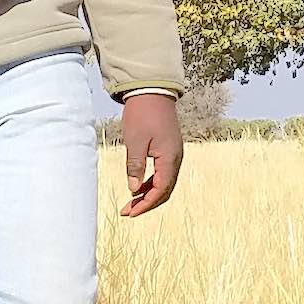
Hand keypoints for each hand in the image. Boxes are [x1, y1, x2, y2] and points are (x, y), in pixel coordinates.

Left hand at [119, 92, 183, 217]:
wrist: (153, 90)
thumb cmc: (142, 114)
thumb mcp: (135, 141)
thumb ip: (135, 166)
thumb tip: (134, 189)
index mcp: (169, 158)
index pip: (160, 190)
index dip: (145, 204)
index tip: (130, 213)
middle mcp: (176, 158)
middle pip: (165, 190)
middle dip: (147, 202)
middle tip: (128, 211)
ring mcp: (174, 153)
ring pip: (164, 182)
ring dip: (149, 193)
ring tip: (131, 201)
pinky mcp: (169, 148)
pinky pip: (163, 172)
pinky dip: (151, 181)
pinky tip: (138, 184)